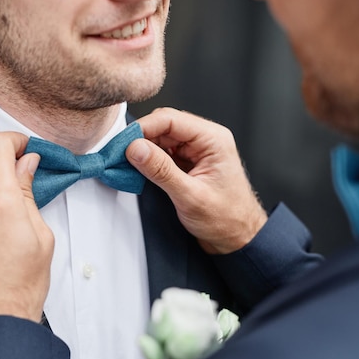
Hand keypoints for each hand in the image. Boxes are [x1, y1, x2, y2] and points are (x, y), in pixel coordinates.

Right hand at [126, 108, 266, 254]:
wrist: (237, 239)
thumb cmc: (226, 220)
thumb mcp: (190, 196)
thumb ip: (161, 171)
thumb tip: (136, 149)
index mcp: (213, 140)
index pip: (170, 119)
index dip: (143, 128)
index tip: (123, 143)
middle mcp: (205, 140)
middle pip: (163, 126)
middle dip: (140, 139)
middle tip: (120, 155)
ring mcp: (196, 151)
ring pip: (161, 139)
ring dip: (143, 150)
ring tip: (127, 165)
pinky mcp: (188, 163)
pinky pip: (163, 153)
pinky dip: (148, 160)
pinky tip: (139, 170)